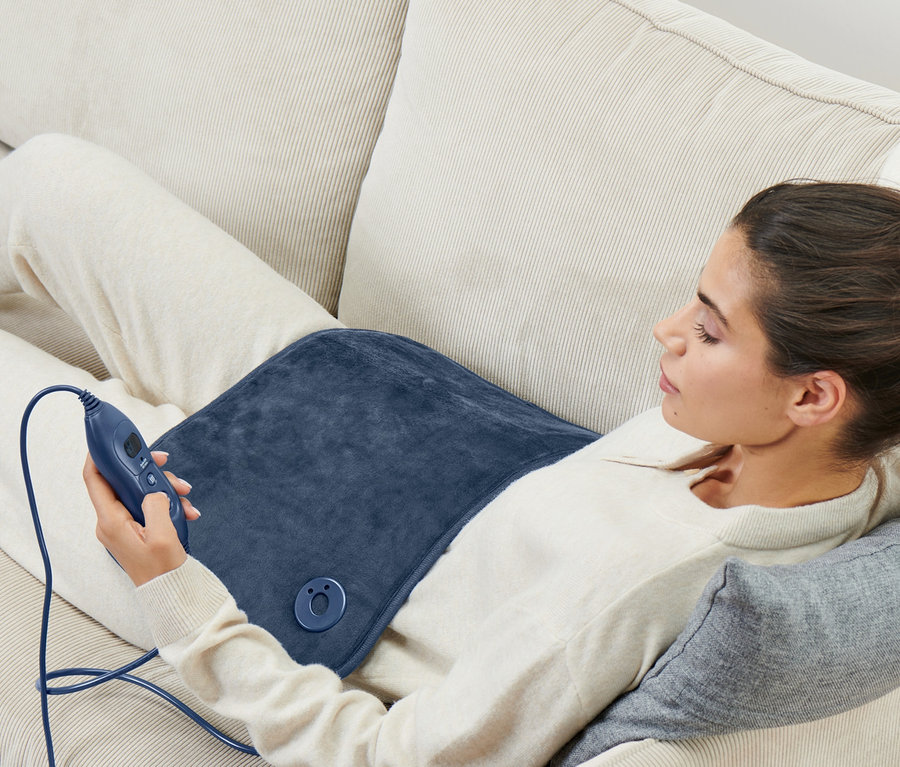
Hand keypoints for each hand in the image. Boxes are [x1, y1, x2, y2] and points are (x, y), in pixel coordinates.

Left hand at [84, 451, 200, 585]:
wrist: (169, 590)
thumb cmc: (162, 569)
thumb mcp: (163, 534)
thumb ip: (155, 503)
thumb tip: (153, 490)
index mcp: (111, 521)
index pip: (95, 478)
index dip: (99, 454)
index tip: (111, 438)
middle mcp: (111, 521)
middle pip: (122, 480)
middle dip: (146, 470)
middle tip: (165, 464)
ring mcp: (122, 524)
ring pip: (138, 490)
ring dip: (163, 487)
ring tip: (184, 495)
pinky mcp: (134, 528)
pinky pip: (147, 504)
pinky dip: (166, 502)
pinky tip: (185, 510)